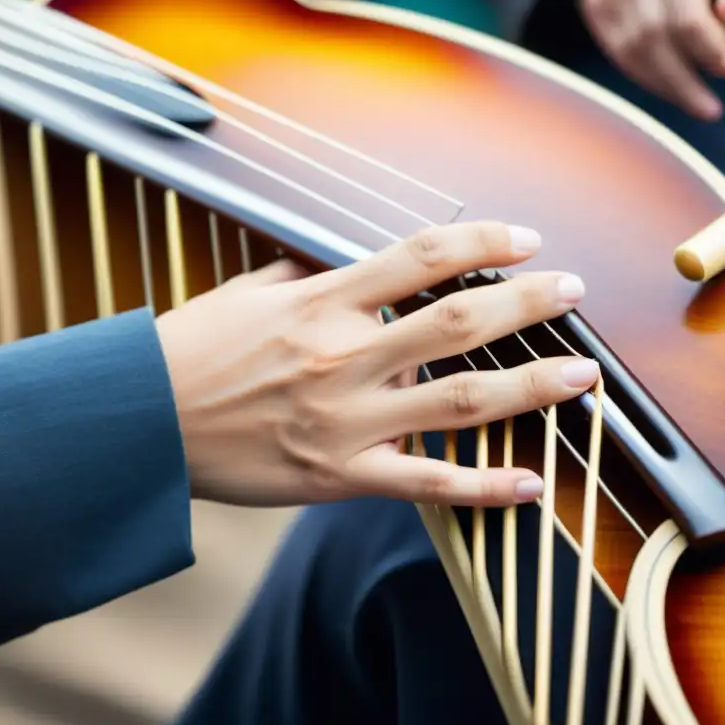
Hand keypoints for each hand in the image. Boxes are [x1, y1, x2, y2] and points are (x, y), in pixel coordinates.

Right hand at [155, 221, 597, 507]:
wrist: (141, 422)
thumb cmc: (192, 350)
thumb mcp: (248, 292)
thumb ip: (307, 274)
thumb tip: (346, 257)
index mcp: (322, 301)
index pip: (422, 256)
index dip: (483, 240)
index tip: (525, 237)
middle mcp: (345, 356)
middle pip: (460, 322)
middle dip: (528, 302)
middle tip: (575, 290)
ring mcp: (347, 420)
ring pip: (460, 400)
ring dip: (531, 386)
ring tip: (583, 376)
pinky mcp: (340, 477)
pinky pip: (427, 483)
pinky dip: (484, 487)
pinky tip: (532, 486)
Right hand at [573, 0, 724, 120]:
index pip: (686, 17)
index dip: (712, 47)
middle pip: (655, 37)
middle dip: (685, 79)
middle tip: (712, 107)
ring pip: (634, 49)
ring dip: (667, 84)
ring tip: (699, 103)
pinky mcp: (596, 3)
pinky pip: (620, 50)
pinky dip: (647, 74)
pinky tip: (673, 87)